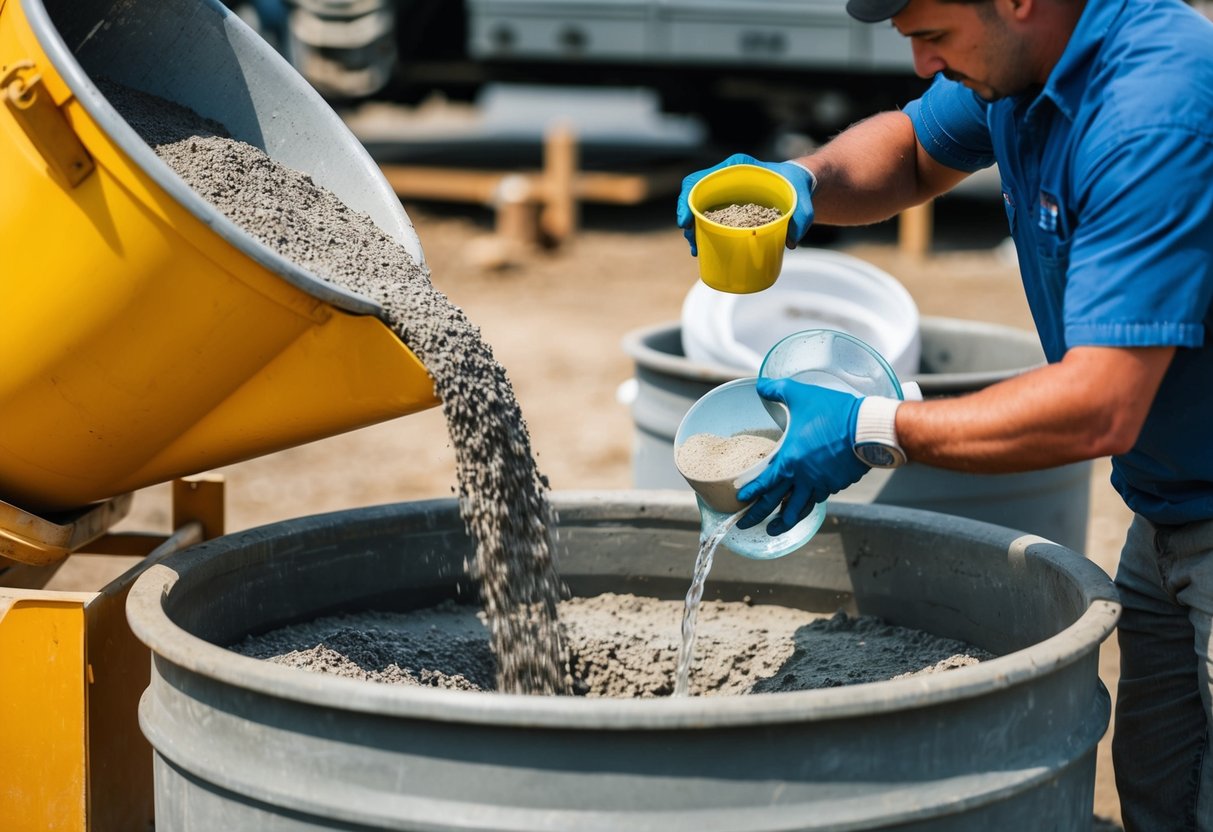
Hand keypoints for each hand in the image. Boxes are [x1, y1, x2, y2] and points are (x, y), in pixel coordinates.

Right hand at [675, 153, 815, 255]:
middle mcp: (726, 177)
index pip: (700, 179)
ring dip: (692, 229)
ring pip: (698, 208)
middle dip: (687, 220)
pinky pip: (708, 217)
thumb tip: (790, 242)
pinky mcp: (727, 205)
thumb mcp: (802, 196)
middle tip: (692, 241)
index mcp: (736, 167)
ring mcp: (724, 191)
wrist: (798, 186)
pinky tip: (703, 248)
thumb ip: (802, 216)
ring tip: (697, 249)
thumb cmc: (797, 186)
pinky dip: (703, 232)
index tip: (686, 221)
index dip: (687, 200)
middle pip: (694, 196)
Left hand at [736, 378, 867, 534]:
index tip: (739, 501)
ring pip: (800, 507)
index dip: (750, 494)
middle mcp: (803, 478)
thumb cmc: (833, 411)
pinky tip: (807, 501)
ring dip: (786, 519)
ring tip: (777, 528)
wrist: (868, 427)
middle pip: (777, 505)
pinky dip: (810, 502)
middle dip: (759, 518)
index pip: (763, 484)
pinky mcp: (839, 483)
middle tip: (746, 526)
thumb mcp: (800, 394)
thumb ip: (777, 390)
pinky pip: (820, 496)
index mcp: (789, 461)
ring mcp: (822, 484)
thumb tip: (760, 385)